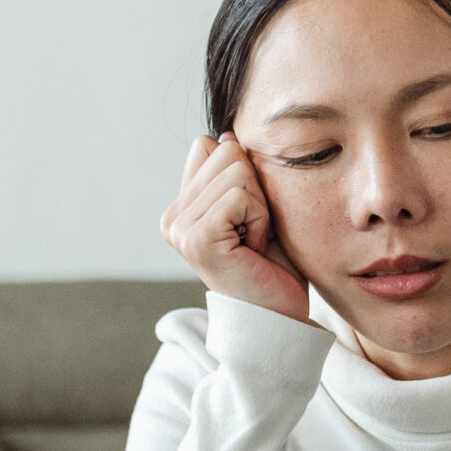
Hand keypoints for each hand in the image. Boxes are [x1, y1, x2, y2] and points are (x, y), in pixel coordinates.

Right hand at [160, 133, 307, 322]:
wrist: (277, 318)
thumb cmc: (273, 267)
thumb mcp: (256, 208)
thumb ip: (237, 174)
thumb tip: (226, 133)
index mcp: (181, 208)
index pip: (209, 145)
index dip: (244, 175)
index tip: (248, 218)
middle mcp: (172, 218)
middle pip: (226, 151)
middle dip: (255, 189)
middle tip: (254, 233)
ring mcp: (180, 229)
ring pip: (237, 170)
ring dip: (260, 206)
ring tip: (254, 241)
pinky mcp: (197, 239)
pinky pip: (240, 195)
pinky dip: (259, 218)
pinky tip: (254, 247)